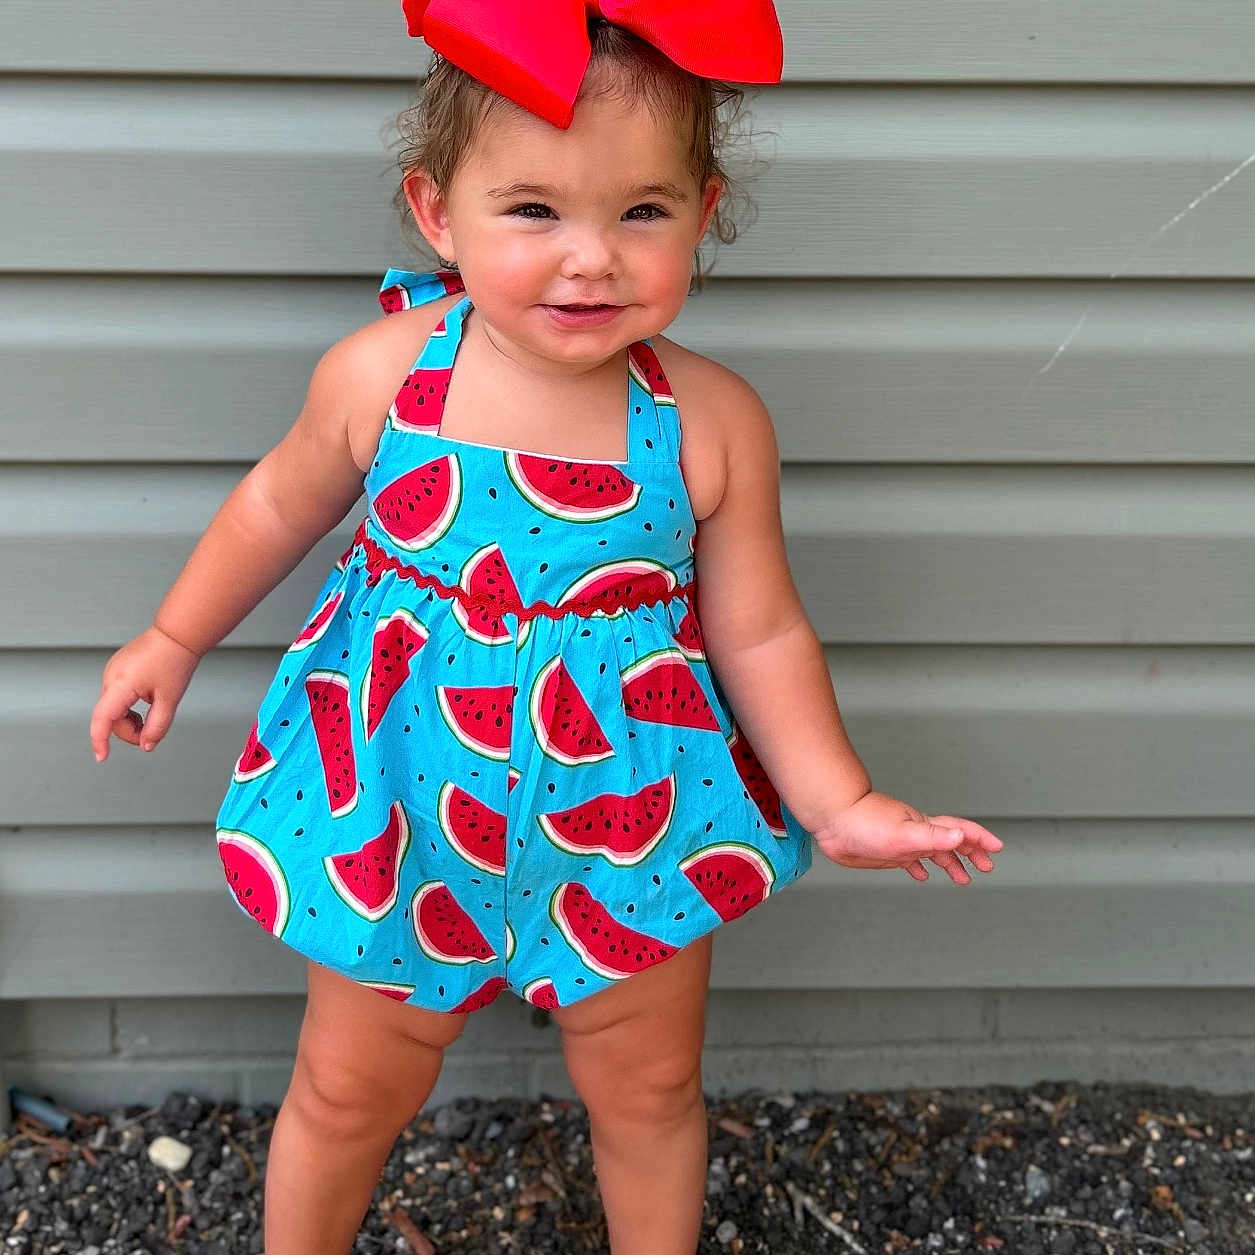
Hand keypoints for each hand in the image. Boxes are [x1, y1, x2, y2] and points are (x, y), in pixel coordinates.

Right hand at [89, 625, 200, 760]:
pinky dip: (128, 708)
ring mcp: (111, 672)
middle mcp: (110, 677)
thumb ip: (157, 726)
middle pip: (111, 717)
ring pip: (113, 708)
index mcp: (120, 684)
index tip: (102, 757)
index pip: (102, 719)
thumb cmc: (174, 660)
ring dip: (129, 720)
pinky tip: (144, 705)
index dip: (100, 740)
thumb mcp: (169, 699)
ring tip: (151, 716)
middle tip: (152, 734)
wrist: (177, 635)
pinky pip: (116, 697)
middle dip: (130, 731)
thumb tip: (146, 745)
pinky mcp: (117, 670)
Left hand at [812, 790, 1002, 884]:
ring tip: (963, 877)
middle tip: (986, 866)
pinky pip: (909, 861)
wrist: (833, 820)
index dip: (979, 839)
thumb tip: (961, 836)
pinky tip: (921, 875)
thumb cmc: (864, 822)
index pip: (960, 831)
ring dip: (949, 863)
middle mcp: (917, 833)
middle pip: (951, 842)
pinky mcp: (887, 852)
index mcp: (924, 827)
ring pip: (932, 852)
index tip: (997, 848)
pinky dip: (919, 868)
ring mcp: (902, 842)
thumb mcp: (903, 832)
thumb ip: (933, 835)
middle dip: (971, 853)